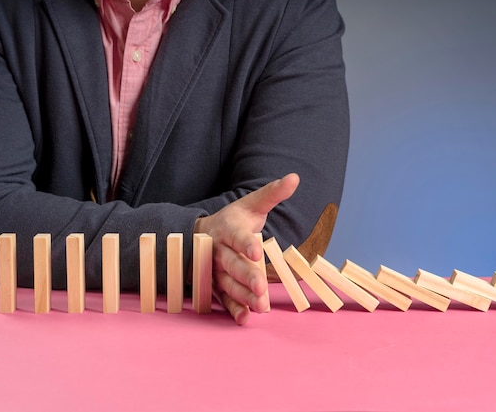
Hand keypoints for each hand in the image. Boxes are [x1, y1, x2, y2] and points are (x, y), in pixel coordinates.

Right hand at [194, 173, 299, 324]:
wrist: (200, 235)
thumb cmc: (233, 220)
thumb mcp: (251, 204)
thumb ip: (272, 193)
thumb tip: (294, 178)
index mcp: (229, 229)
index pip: (238, 236)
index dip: (247, 244)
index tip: (257, 252)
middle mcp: (220, 251)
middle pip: (233, 265)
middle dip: (246, 277)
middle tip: (261, 288)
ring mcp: (216, 270)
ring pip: (228, 285)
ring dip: (243, 296)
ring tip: (259, 306)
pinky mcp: (216, 286)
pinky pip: (223, 299)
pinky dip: (233, 310)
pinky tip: (245, 318)